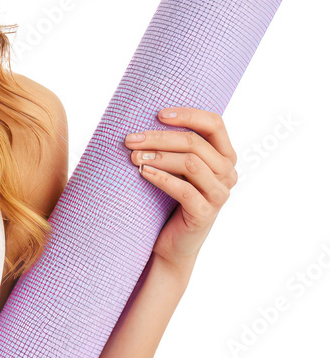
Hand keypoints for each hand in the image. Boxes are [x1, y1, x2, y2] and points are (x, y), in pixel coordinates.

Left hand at [124, 107, 237, 274]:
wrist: (170, 243)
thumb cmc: (168, 199)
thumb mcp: (173, 168)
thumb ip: (172, 146)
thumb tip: (139, 119)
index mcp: (224, 156)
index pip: (215, 124)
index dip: (188, 114)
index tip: (158, 113)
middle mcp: (228, 173)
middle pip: (195, 143)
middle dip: (159, 137)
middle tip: (130, 139)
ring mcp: (219, 195)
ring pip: (191, 164)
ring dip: (158, 156)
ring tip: (133, 156)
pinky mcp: (205, 214)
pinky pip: (184, 190)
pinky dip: (161, 178)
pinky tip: (143, 172)